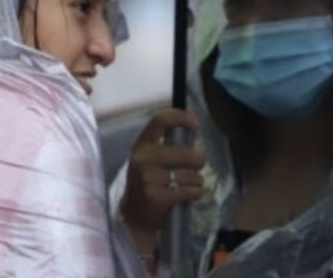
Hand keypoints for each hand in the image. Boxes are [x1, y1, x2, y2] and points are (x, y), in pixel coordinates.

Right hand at [120, 109, 207, 257]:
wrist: (133, 215)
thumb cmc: (148, 181)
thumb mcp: (150, 159)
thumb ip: (168, 145)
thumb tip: (194, 132)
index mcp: (141, 144)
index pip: (160, 120)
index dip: (180, 118)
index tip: (195, 123)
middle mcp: (143, 158)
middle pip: (186, 153)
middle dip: (199, 161)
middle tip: (197, 166)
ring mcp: (149, 178)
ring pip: (191, 174)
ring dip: (196, 181)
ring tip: (188, 185)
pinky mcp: (157, 196)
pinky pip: (189, 190)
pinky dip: (194, 193)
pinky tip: (188, 195)